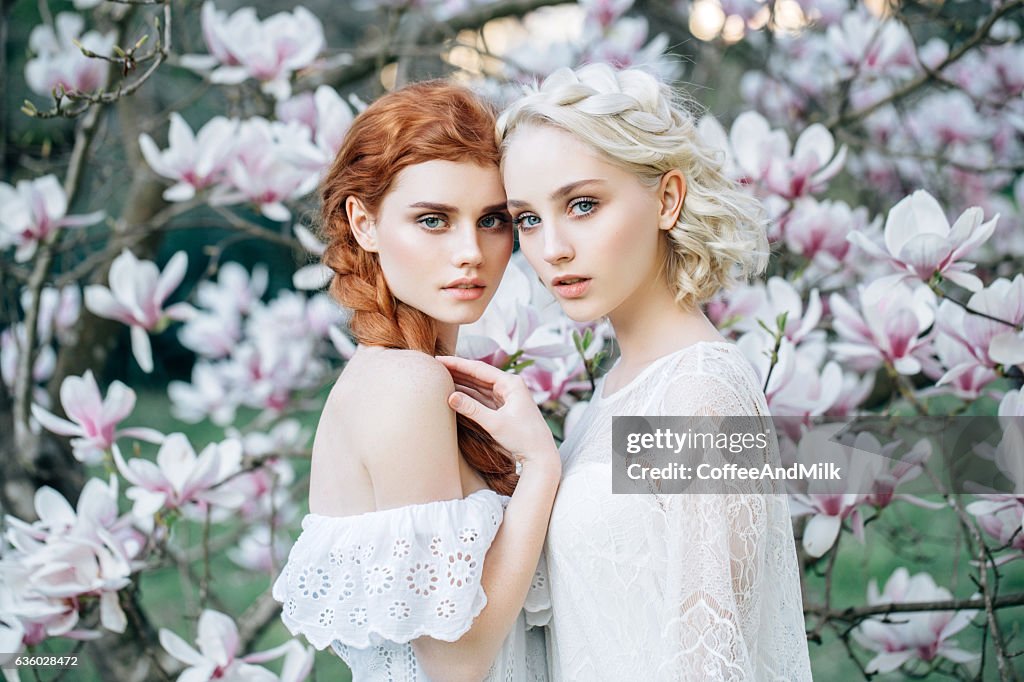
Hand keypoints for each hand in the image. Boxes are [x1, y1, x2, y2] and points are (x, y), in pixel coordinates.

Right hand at [436, 356, 559, 468]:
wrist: (541, 456)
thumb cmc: (523, 438)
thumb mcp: (495, 423)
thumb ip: (472, 409)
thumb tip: (450, 397)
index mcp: (511, 383)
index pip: (479, 369)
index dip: (457, 364)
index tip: (439, 360)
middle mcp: (510, 386)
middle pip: (478, 375)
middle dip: (457, 371)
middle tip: (435, 366)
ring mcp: (507, 397)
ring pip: (479, 386)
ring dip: (461, 382)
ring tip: (441, 377)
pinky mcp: (504, 408)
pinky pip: (482, 397)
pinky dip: (468, 395)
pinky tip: (455, 392)